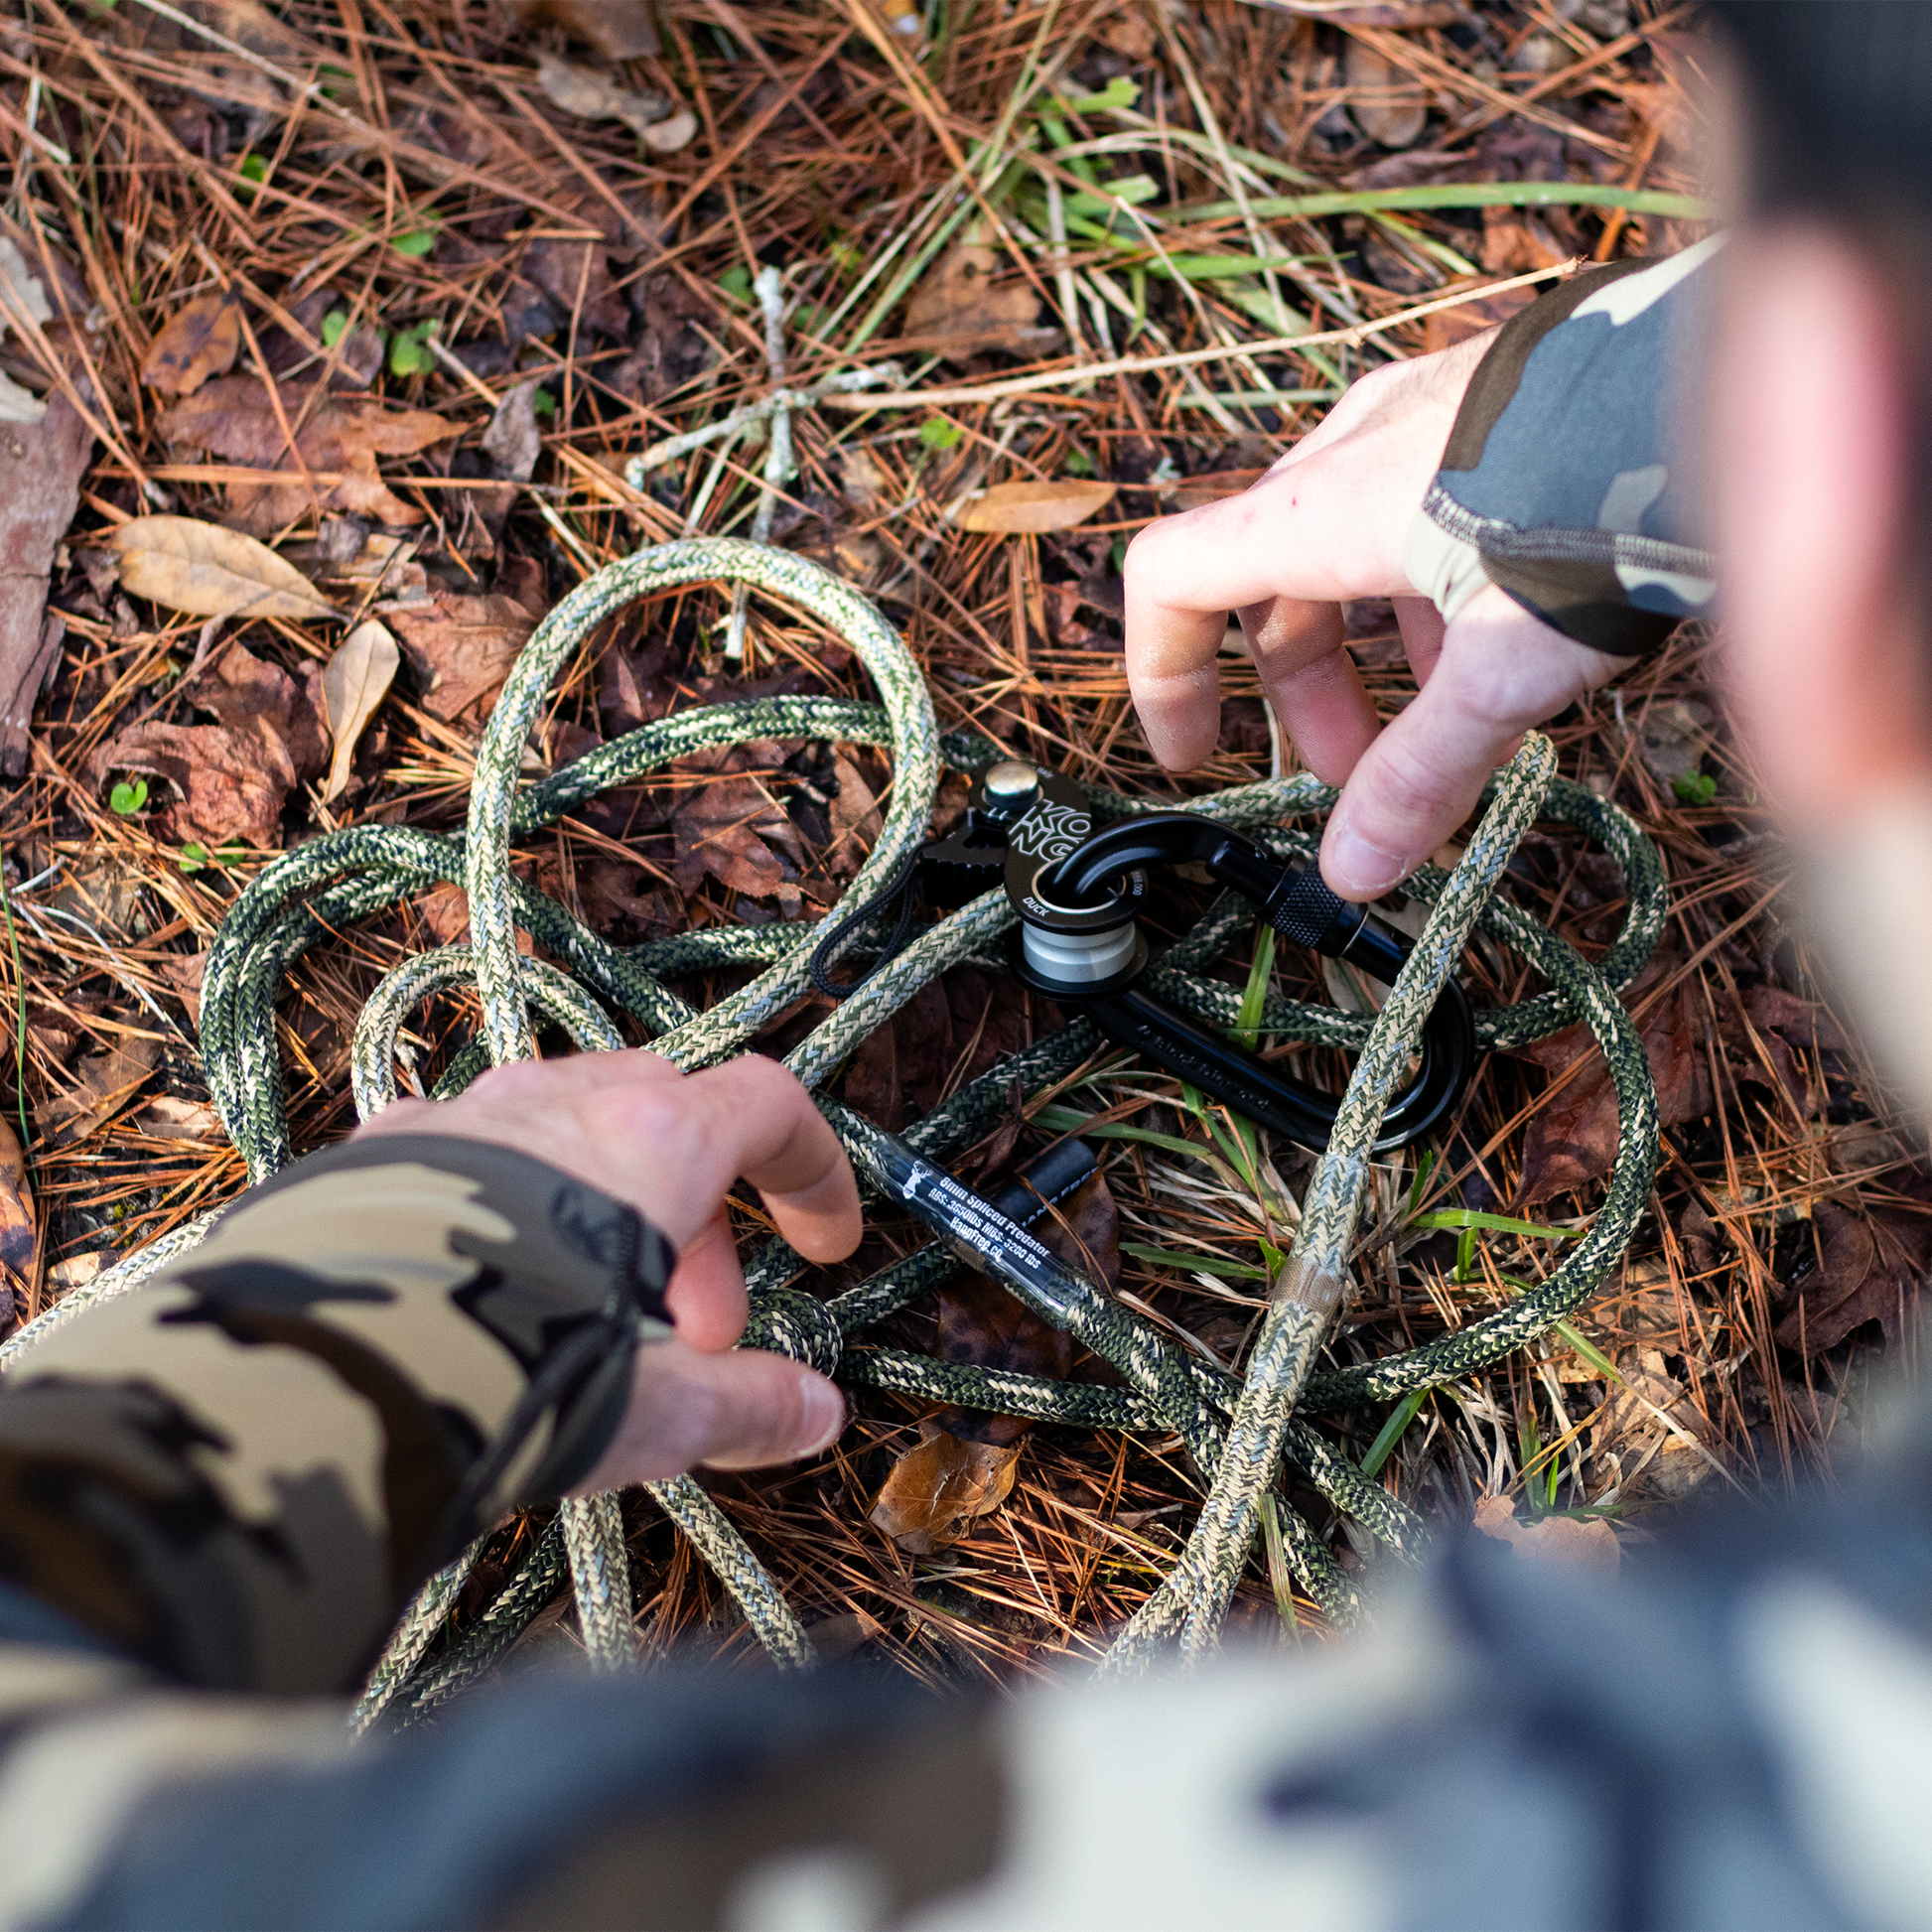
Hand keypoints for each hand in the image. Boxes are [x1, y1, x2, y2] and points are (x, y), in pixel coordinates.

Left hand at [355, 1050, 859, 1484]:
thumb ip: (746, 1407)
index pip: (768, 1109)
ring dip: (606, 1213)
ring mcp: (463, 1118)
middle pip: (669, 1122)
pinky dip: (510, 1207)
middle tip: (697, 1330)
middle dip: (699, 1224)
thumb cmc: (511, 1375)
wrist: (319, 1367)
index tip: (821, 1244)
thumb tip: (815, 1415)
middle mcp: (559, 1105)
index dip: (811, 1173)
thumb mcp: (652, 1411)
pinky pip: (471, 1155)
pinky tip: (482, 1288)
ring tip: (589, 1316)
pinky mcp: (377, 1153)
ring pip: (567, 1133)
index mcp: (653, 1140)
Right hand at [1123, 330, 1630, 899]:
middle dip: (1302, 691)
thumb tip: (1353, 872)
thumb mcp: (1505, 667)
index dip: (1165, 673)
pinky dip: (1432, 587)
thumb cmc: (1612, 501)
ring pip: (1353, 544)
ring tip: (1447, 718)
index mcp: (1324, 507)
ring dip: (1374, 645)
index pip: (1176, 577)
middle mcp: (1359, 444)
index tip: (1196, 751)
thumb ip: (1421, 771)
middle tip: (1351, 775)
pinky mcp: (1499, 400)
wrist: (1753, 371)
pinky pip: (1424, 504)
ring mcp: (1429, 411)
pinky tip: (1509, 634)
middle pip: (1274, 581)